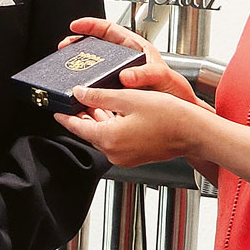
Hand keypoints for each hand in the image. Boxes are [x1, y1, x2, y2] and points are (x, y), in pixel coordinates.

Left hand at [55, 84, 199, 166]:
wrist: (192, 132)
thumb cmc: (167, 115)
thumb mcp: (128, 98)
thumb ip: (100, 96)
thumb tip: (80, 93)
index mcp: (109, 138)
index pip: (78, 127)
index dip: (65, 117)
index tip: (56, 111)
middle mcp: (115, 152)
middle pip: (89, 132)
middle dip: (82, 117)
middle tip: (77, 101)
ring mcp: (126, 156)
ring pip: (103, 136)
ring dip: (97, 121)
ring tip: (94, 104)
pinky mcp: (136, 156)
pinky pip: (116, 141)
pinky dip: (111, 127)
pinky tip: (115, 114)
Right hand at [65, 17, 199, 104]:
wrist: (183, 114)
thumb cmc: (178, 92)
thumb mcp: (163, 78)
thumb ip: (147, 74)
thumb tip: (127, 75)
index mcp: (137, 49)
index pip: (110, 30)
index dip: (92, 25)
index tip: (76, 26)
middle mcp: (128, 60)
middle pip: (98, 46)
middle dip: (80, 44)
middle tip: (65, 48)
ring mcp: (122, 75)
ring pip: (97, 65)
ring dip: (82, 66)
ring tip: (68, 68)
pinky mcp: (119, 91)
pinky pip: (100, 84)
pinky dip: (88, 86)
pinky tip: (81, 91)